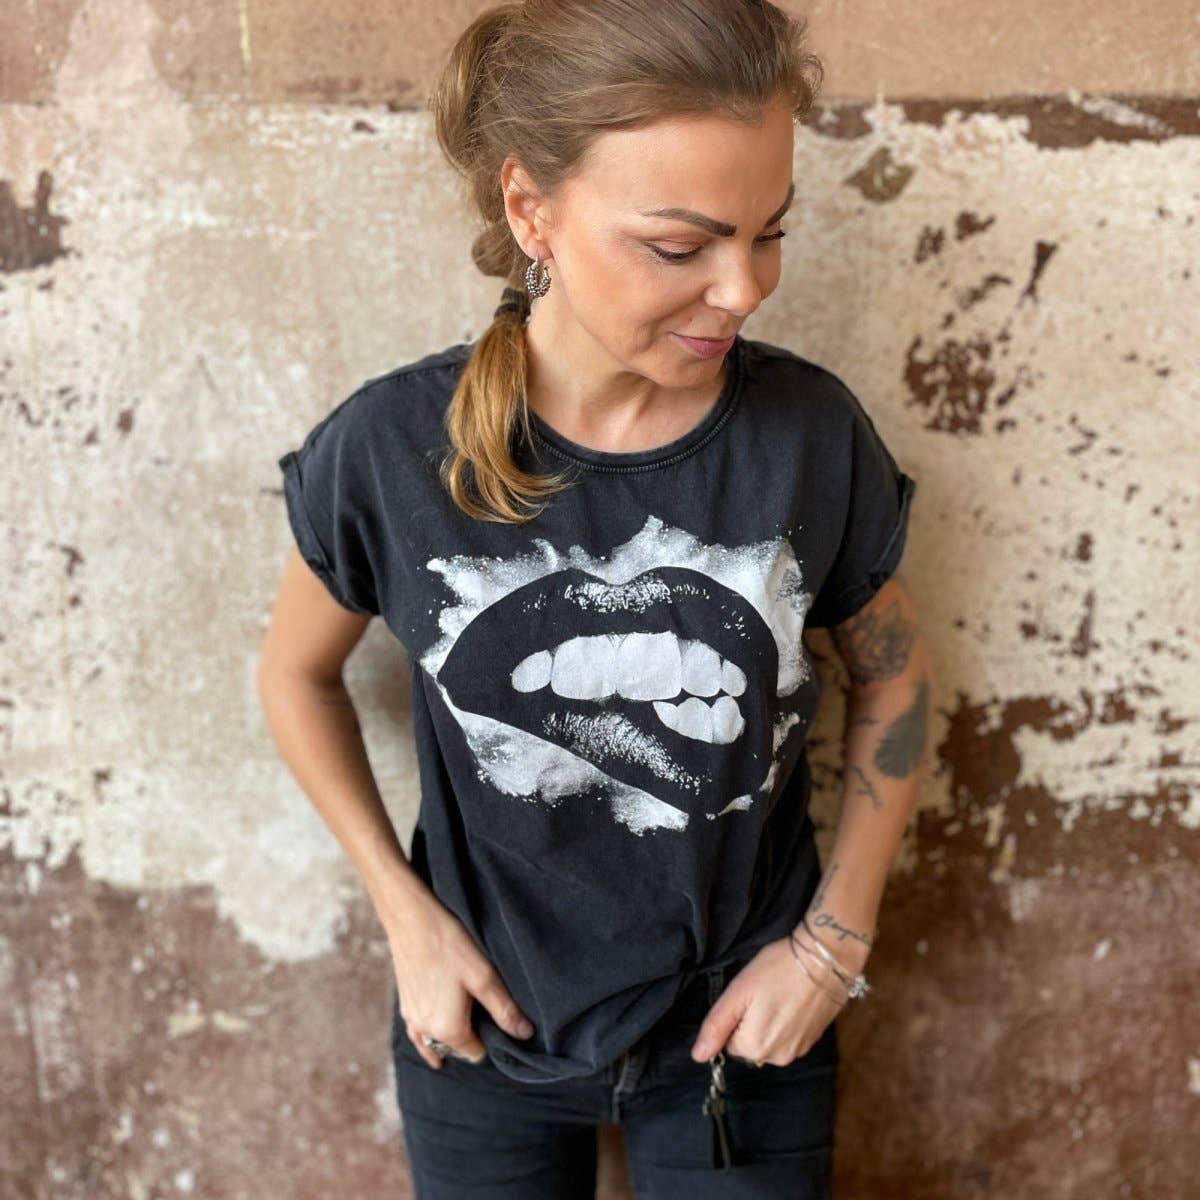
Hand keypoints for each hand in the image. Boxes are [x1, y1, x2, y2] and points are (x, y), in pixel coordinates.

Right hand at [382, 882, 535, 1069]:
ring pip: (436, 1041)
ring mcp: (411, 1018)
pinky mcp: (403, 1005)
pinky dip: (430, 1034)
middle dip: (471, 1036)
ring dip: (451, 1035)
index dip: (491, 1039)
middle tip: (483, 1007)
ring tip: (467, 1012)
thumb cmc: (448, 945)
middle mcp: (426, 1031)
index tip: (497, 1017)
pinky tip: (438, 1024)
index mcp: (448, 1030)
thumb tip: (524, 1034)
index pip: (477, 1053)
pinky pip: (419, 1033)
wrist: (411, 918)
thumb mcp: (483, 976)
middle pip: (456, 1049)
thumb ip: (504, 1009)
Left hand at [689, 936, 847, 1065]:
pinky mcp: (812, 1042)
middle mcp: (776, 1058)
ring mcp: (798, 1052)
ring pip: (768, 1041)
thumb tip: (698, 1056)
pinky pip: (787, 1038)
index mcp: (754, 1048)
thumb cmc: (777, 970)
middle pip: (749, 1044)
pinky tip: (793, 1001)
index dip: (735, 1017)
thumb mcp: (738, 992)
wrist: (825, 960)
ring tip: (779, 995)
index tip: (748, 996)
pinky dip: (787, 1023)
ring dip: (769, 1023)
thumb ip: (716, 1026)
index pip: (729, 1042)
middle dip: (751, 1022)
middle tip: (763, 993)